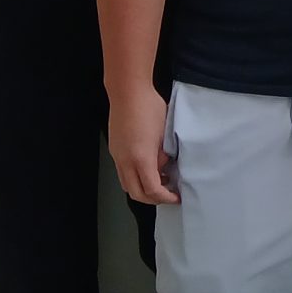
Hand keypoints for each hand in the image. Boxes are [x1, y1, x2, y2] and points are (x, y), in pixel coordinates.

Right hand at [108, 81, 174, 205]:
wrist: (127, 92)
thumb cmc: (149, 107)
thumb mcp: (165, 133)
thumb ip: (164, 154)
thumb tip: (164, 166)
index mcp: (141, 158)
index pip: (152, 190)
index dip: (166, 197)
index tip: (177, 197)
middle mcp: (125, 161)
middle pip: (136, 193)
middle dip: (154, 199)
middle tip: (169, 195)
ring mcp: (117, 156)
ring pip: (127, 184)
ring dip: (143, 189)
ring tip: (160, 182)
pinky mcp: (114, 149)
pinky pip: (123, 172)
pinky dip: (136, 177)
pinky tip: (149, 168)